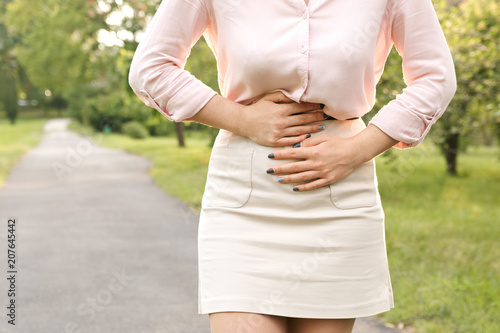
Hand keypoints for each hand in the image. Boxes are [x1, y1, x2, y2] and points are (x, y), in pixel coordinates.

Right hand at [240, 91, 325, 146]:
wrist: (243, 122)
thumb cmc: (257, 108)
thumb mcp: (269, 98)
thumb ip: (284, 97)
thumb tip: (298, 96)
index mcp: (281, 110)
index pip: (301, 107)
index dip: (313, 106)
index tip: (321, 106)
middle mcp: (282, 122)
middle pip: (303, 119)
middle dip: (316, 117)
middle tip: (326, 116)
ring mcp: (279, 132)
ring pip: (300, 131)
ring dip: (312, 128)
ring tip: (322, 126)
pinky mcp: (275, 141)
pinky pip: (291, 141)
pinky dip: (301, 139)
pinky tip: (308, 137)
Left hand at [267, 124, 398, 190]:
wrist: (354, 152)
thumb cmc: (338, 143)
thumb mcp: (323, 137)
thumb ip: (309, 141)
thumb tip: (297, 145)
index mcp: (314, 151)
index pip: (293, 153)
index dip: (280, 155)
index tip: (270, 156)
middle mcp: (316, 163)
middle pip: (294, 167)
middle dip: (280, 169)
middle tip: (269, 171)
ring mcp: (322, 172)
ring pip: (301, 177)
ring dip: (289, 179)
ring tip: (278, 179)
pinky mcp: (327, 179)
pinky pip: (313, 185)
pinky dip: (303, 187)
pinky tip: (295, 188)